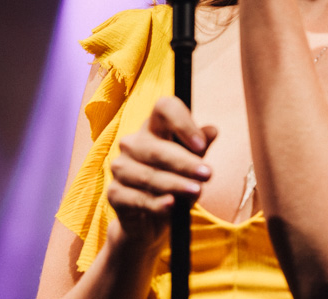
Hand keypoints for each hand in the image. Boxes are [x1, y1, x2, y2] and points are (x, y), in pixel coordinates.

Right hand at [106, 96, 216, 251]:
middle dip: (185, 162)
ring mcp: (121, 167)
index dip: (183, 123)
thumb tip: (213, 130)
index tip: (201, 144)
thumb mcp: (191, 164)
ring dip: (175, 184)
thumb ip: (200, 148)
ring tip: (196, 191)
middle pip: (157, 148)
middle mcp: (133, 143)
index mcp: (154, 127)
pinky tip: (171, 205)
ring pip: (148, 175)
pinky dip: (156, 203)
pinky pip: (137, 198)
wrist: (151, 219)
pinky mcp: (114, 193)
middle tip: (207, 174)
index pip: (164, 109)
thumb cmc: (174, 181)